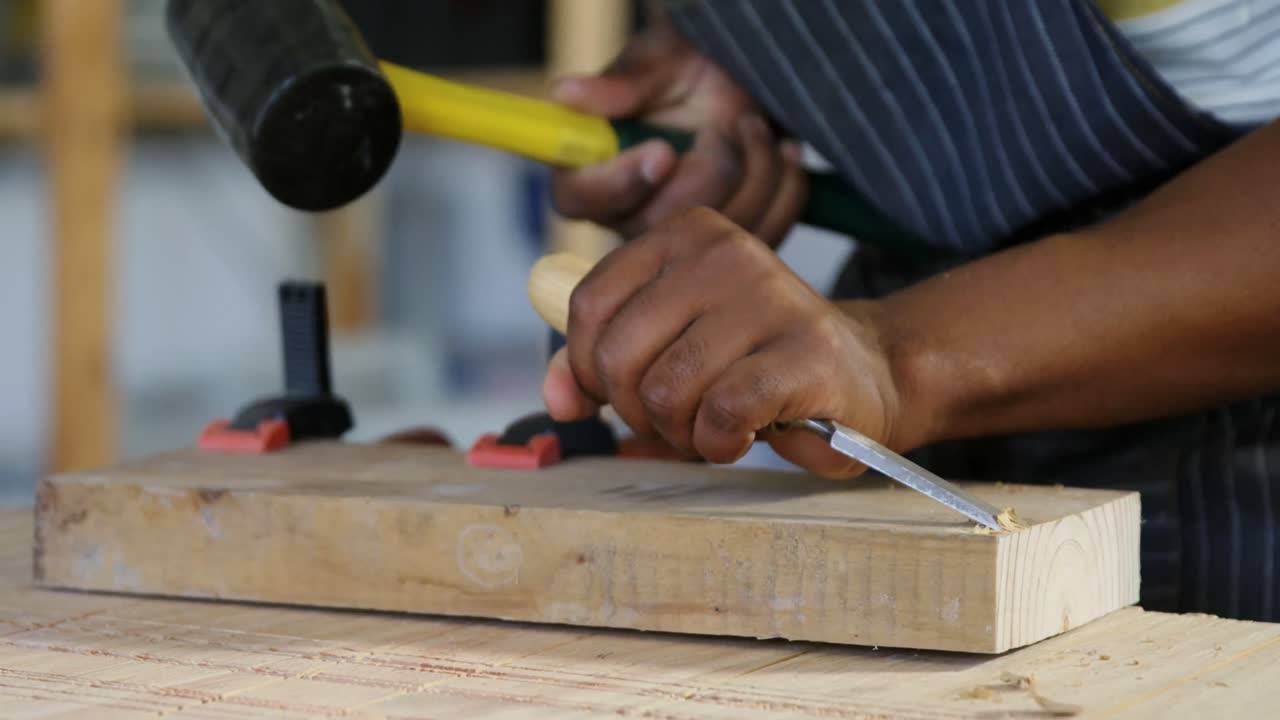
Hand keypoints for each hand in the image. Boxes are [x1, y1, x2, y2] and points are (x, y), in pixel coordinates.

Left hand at [541, 207, 906, 478]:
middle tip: (677, 419)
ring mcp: (770, 297)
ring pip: (667, 391)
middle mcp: (726, 252)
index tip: (623, 393)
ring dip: (682, 434)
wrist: (865, 374)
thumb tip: (557, 397)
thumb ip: (602, 363)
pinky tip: (745, 436)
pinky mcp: (805, 353)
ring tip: (716, 425)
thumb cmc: (755, 361)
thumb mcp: (673, 344)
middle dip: (637, 410)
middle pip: (619, 355)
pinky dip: (720, 444)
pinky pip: (720, 414)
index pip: (589, 306)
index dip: (589, 370)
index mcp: (686, 234)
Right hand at [549, 2, 806, 247]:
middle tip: (737, 119)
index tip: (663, 151)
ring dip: (755, 170)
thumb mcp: (663, 60)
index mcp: (592, 169)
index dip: (619, 183)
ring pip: (714, 233)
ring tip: (758, 123)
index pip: (579, 199)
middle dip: (711, 171)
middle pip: (657, 226)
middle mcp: (628, 213)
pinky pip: (765, 234)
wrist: (751, 83)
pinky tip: (784, 151)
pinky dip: (786, 188)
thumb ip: (624, 82)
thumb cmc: (694, 68)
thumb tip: (566, 93)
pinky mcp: (728, 246)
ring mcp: (678, 239)